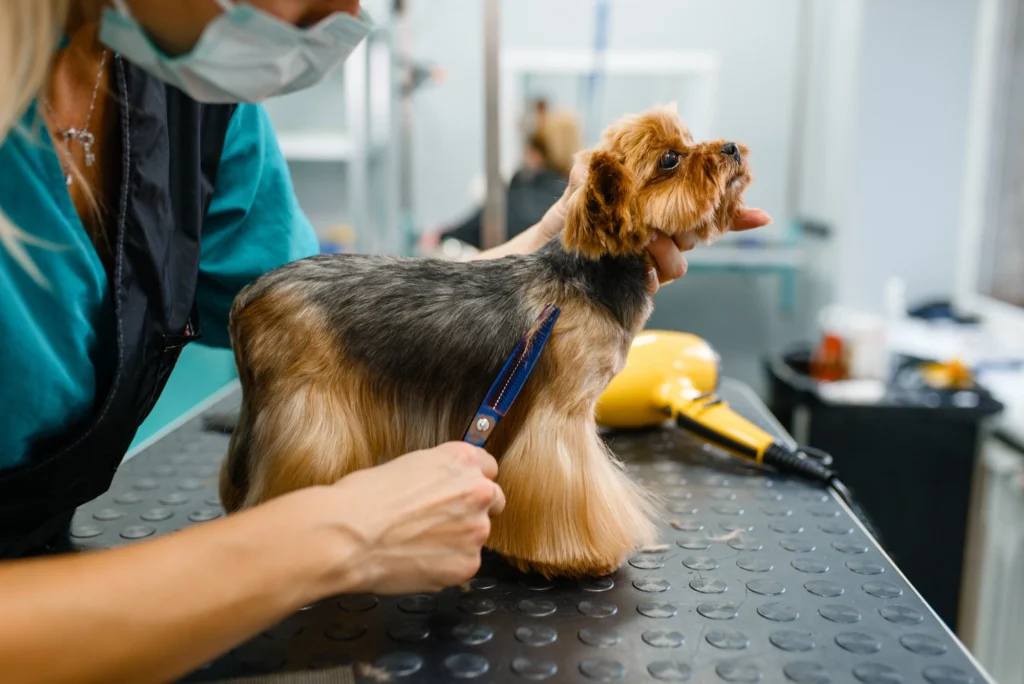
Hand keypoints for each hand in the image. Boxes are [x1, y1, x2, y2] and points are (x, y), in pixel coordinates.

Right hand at [320, 442, 504, 594]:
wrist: (347, 536)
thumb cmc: (363, 499)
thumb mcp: (406, 466)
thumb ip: (438, 477)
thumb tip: (443, 492)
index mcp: (462, 460)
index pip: (487, 468)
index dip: (469, 481)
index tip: (459, 492)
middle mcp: (477, 491)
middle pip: (492, 501)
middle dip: (472, 510)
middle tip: (439, 522)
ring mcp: (476, 530)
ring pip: (476, 536)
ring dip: (456, 540)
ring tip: (417, 544)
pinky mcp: (467, 564)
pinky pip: (463, 564)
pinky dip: (445, 566)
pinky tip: (416, 560)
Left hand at [533, 161, 771, 292]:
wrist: (537, 262)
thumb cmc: (559, 228)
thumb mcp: (572, 199)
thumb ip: (585, 181)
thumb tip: (588, 164)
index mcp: (653, 211)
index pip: (698, 208)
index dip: (732, 213)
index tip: (760, 216)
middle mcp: (655, 239)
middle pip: (696, 233)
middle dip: (692, 225)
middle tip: (669, 218)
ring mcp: (645, 264)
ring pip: (679, 262)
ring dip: (666, 250)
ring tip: (643, 241)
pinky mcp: (631, 287)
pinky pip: (653, 284)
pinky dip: (647, 275)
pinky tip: (637, 268)